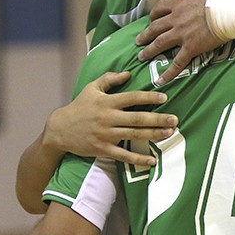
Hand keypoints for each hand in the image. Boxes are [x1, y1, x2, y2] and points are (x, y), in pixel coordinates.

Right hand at [43, 71, 175, 165]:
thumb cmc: (79, 107)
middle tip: (175, 119)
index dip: (148, 98)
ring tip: (170, 133)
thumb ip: (109, 79)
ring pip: (133, 135)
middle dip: (158, 119)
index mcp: (107, 102)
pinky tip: (152, 161)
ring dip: (153, 135)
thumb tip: (128, 73)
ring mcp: (106, 135)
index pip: (132, 98)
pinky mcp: (103, 149)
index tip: (164, 98)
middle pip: (137, 118)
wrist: (59, 129)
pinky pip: (123, 155)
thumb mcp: (91, 88)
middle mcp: (108, 118)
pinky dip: (138, 159)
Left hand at [135, 0, 226, 84]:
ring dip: (149, 51)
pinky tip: (161, 80)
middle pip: (154, 28)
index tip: (151, 21)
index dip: (152, 16)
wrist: (228, 13)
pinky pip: (177, 62)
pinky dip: (168, 72)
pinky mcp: (190, 47)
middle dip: (145, 35)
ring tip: (142, 56)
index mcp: (177, 5)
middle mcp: (175, 19)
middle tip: (138, 41)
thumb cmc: (217, 0)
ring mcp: (181, 34)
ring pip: (159, 44)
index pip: (158, 9)